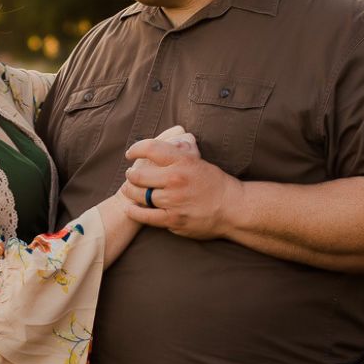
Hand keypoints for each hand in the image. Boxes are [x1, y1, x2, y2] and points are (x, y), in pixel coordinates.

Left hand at [120, 133, 239, 239]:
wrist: (234, 208)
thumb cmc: (215, 184)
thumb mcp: (198, 162)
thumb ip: (179, 155)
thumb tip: (163, 144)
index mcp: (183, 161)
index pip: (150, 148)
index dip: (135, 149)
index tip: (130, 153)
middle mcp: (176, 179)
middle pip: (138, 175)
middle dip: (131, 175)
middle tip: (131, 175)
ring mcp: (173, 200)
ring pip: (138, 195)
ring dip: (130, 192)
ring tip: (130, 190)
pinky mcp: (173, 219)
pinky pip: (144, 216)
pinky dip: (134, 211)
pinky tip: (130, 208)